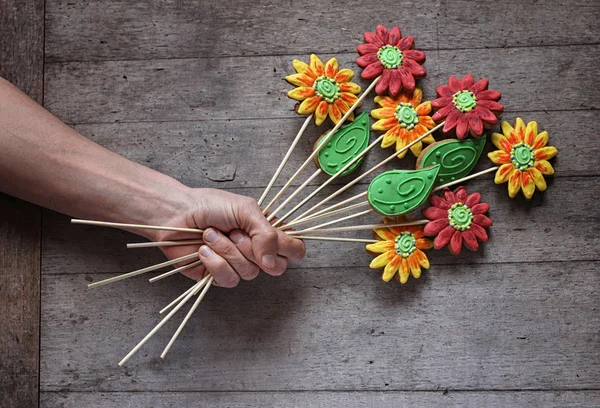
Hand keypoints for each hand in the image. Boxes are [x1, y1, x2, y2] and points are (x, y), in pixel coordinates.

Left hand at [147, 188, 305, 286]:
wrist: (177, 214)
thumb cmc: (210, 206)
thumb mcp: (246, 210)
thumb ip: (266, 234)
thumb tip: (272, 262)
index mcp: (268, 232)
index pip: (295, 249)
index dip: (289, 249)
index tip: (274, 242)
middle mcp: (257, 251)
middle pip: (277, 267)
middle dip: (253, 248)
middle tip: (235, 232)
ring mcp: (239, 265)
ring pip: (250, 272)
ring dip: (227, 250)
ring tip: (211, 234)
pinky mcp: (220, 276)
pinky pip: (229, 279)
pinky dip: (214, 261)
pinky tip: (204, 250)